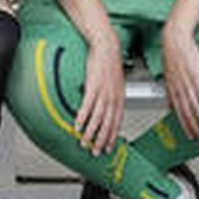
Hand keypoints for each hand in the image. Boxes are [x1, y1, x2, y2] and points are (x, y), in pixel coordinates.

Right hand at [74, 37, 125, 155]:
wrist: (107, 47)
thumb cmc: (110, 63)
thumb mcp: (116, 83)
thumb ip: (113, 97)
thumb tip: (108, 108)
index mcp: (120, 98)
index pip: (117, 122)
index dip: (113, 136)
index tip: (109, 148)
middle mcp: (113, 97)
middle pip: (108, 124)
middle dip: (102, 140)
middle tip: (96, 152)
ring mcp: (104, 93)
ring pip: (98, 118)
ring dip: (91, 133)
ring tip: (85, 142)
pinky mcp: (93, 87)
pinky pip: (87, 106)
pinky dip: (82, 118)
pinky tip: (78, 125)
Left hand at [160, 23, 198, 140]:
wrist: (175, 37)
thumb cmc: (173, 53)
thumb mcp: (168, 74)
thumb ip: (170, 91)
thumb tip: (170, 104)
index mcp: (171, 88)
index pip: (178, 111)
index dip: (184, 125)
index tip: (190, 135)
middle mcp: (178, 87)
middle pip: (186, 112)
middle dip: (193, 126)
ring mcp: (186, 82)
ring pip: (193, 105)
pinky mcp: (195, 74)